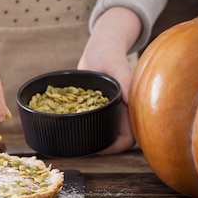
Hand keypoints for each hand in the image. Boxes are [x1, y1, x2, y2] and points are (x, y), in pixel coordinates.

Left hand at [78, 7, 141, 153]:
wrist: (98, 48)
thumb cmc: (108, 53)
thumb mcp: (115, 65)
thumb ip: (124, 80)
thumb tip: (129, 99)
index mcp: (128, 107)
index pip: (129, 136)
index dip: (117, 146)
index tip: (102, 148)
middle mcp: (117, 111)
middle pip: (113, 137)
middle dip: (101, 146)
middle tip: (83, 149)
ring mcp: (105, 110)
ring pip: (100, 131)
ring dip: (91, 138)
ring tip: (74, 142)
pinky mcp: (92, 106)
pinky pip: (88, 120)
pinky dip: (80, 126)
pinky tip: (67, 128)